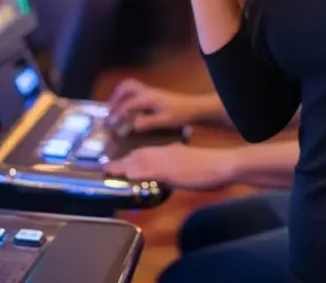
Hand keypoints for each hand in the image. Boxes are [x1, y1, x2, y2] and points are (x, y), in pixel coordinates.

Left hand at [105, 144, 234, 190]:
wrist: (220, 164)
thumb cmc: (208, 166)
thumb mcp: (187, 161)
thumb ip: (175, 162)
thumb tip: (165, 170)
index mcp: (169, 149)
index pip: (145, 152)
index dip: (129, 157)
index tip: (117, 162)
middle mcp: (165, 152)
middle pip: (138, 155)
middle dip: (121, 162)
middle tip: (106, 167)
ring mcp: (167, 161)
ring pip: (140, 161)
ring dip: (123, 166)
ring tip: (109, 170)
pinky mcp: (171, 171)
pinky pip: (150, 171)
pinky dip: (137, 173)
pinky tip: (128, 175)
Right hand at [107, 79, 203, 131]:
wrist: (194, 107)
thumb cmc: (180, 115)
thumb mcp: (164, 121)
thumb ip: (147, 122)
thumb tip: (131, 125)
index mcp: (148, 98)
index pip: (128, 104)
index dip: (118, 113)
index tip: (111, 122)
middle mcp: (147, 91)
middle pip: (126, 86)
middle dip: (115, 96)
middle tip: (109, 110)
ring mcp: (150, 91)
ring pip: (130, 86)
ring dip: (120, 95)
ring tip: (114, 108)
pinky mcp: (153, 94)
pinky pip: (135, 90)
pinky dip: (127, 96)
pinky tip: (127, 108)